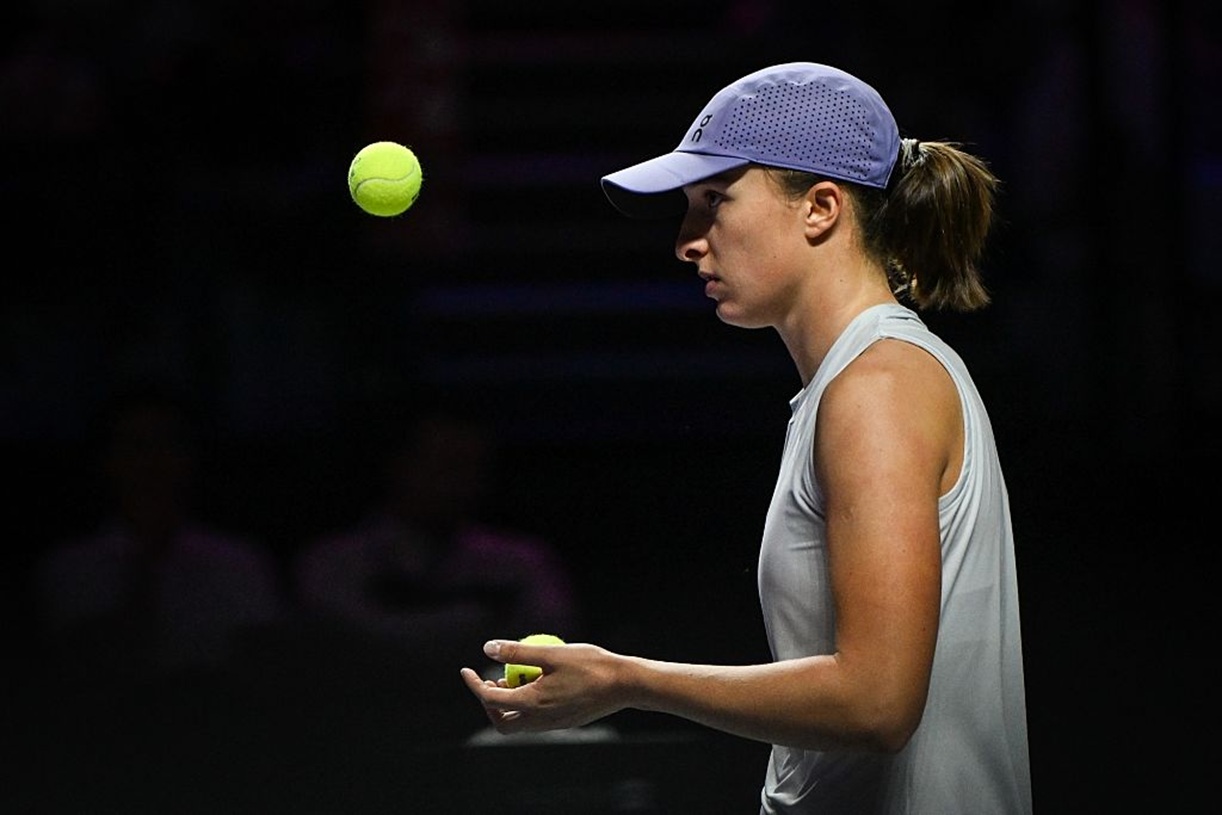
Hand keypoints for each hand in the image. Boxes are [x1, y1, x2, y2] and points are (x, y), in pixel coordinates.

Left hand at [459, 639, 625, 732]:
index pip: (490, 699)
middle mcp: (540, 720)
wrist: (625, 685)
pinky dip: (526, 705)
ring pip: (519, 723)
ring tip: (512, 678)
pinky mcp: (564, 722)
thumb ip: (517, 652)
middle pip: (501, 722)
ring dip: (508, 704)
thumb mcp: (550, 653)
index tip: (466, 669)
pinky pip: (536, 720)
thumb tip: (488, 648)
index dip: (473, 685)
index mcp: (532, 703)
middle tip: (490, 680)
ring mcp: (553, 725)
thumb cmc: (590, 665)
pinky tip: (537, 682)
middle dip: (488, 703)